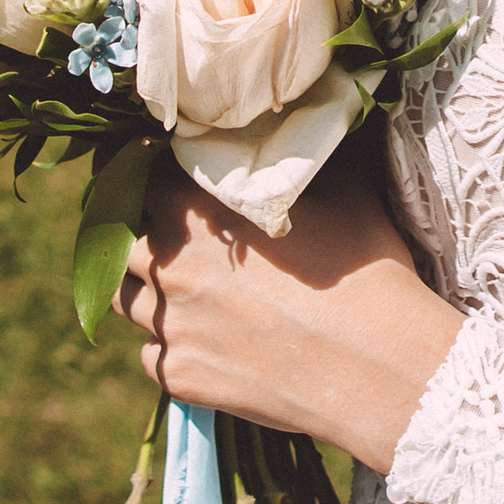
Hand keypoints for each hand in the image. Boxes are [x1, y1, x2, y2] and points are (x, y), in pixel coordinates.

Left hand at [116, 137, 460, 470]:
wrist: (381, 369)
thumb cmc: (368, 273)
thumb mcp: (345, 193)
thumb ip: (304, 159)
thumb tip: (309, 124)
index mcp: (204, 211)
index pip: (139, 177)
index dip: (145, 171)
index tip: (155, 171)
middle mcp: (175, 267)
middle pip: (122, 242)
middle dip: (141, 233)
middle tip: (168, 232)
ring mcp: (173, 328)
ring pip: (127, 301)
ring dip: (148, 289)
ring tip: (185, 286)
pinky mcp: (182, 379)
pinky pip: (151, 356)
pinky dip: (169, 345)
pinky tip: (205, 338)